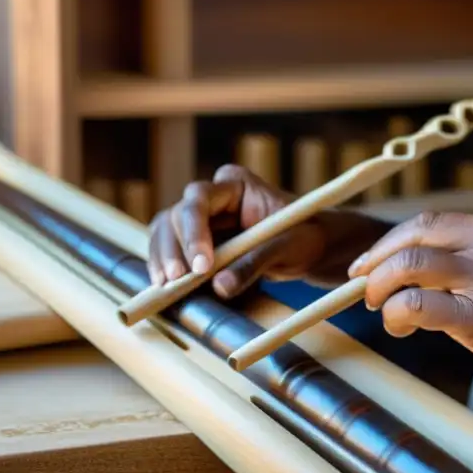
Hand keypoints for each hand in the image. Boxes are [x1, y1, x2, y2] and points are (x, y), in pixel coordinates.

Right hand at [147, 165, 327, 298]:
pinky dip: (164, 266)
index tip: (202, 265)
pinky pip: (170, 249)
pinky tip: (163, 287)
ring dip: (162, 258)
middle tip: (176, 281)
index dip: (194, 231)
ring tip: (164, 287)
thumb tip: (220, 287)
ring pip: (166, 231)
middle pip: (176, 216)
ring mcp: (201, 218)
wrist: (310, 246)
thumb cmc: (304, 236)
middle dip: (173, 249)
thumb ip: (255, 263)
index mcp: (235, 184)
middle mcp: (212, 196)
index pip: (199, 199)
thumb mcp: (287, 247)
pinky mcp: (196, 241)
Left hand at [346, 210, 472, 371]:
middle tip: (367, 291)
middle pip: (408, 244)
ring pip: (406, 271)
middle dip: (374, 268)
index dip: (386, 245)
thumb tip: (399, 266)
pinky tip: (401, 327)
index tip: (367, 264)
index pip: (422, 224)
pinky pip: (419, 308)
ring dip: (381, 291)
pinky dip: (398, 316)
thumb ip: (460, 253)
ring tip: (384, 310)